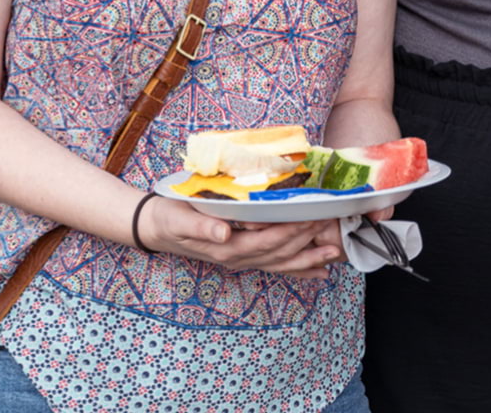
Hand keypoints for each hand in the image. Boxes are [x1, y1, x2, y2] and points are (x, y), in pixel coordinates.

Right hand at [139, 197, 341, 280]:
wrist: (157, 229)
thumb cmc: (170, 218)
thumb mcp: (180, 219)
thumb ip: (202, 226)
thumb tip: (224, 233)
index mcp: (226, 248)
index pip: (266, 241)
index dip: (290, 231)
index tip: (312, 218)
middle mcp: (237, 258)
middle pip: (279, 254)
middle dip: (307, 241)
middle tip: (332, 226)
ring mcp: (242, 260)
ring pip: (281, 264)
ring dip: (308, 260)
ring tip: (333, 254)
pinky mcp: (244, 256)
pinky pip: (275, 266)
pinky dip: (298, 270)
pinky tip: (318, 272)